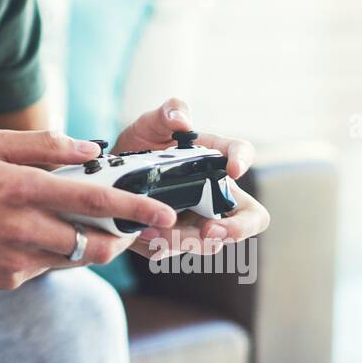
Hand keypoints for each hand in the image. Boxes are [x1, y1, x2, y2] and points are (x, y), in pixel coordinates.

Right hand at [0, 128, 178, 289]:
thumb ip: (44, 145)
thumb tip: (90, 149)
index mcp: (22, 188)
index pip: (95, 201)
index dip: (135, 207)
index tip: (163, 211)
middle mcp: (23, 228)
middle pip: (96, 243)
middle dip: (121, 237)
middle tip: (129, 225)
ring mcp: (14, 260)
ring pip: (74, 260)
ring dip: (89, 246)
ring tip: (83, 226)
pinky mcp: (5, 280)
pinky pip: (45, 268)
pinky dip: (51, 253)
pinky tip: (32, 234)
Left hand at [110, 97, 267, 258]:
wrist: (112, 175)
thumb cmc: (142, 145)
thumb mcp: (150, 124)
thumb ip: (168, 112)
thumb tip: (183, 121)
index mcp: (214, 158)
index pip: (241, 154)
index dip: (243, 160)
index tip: (234, 168)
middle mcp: (216, 193)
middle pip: (250, 218)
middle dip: (237, 229)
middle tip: (211, 230)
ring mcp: (200, 220)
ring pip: (209, 242)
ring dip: (184, 240)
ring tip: (153, 231)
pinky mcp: (177, 239)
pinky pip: (176, 250)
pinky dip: (160, 245)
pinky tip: (141, 235)